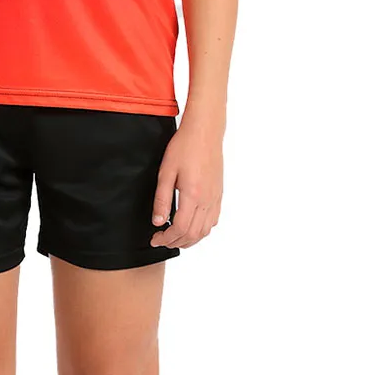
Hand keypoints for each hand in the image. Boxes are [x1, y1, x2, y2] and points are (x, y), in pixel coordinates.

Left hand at [150, 114, 223, 249]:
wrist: (204, 132)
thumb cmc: (184, 147)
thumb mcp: (166, 172)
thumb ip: (161, 199)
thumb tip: (157, 222)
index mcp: (193, 195)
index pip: (180, 228)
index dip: (166, 238)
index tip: (155, 238)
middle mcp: (207, 200)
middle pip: (194, 234)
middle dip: (176, 242)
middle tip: (161, 240)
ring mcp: (216, 197)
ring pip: (206, 231)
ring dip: (190, 239)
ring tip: (175, 237)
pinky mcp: (219, 194)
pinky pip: (213, 220)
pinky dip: (202, 230)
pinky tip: (191, 226)